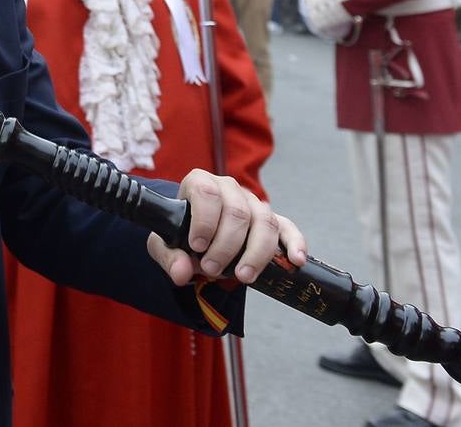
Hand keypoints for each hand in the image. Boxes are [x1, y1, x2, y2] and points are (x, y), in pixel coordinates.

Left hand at [146, 169, 306, 285]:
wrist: (195, 237)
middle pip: (237, 212)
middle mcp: (229, 188)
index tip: (198, 246)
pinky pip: (287, 227)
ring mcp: (252, 203)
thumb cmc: (179, 234)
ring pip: (264, 221)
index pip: (207, 192)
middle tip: (212, 269)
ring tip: (242, 276)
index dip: (205, 220)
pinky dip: (294, 243)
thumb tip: (182, 272)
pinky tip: (296, 260)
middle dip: (226, 245)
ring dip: (255, 252)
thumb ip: (169, 257)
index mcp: (200, 183)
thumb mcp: (164, 245)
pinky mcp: (271, 220)